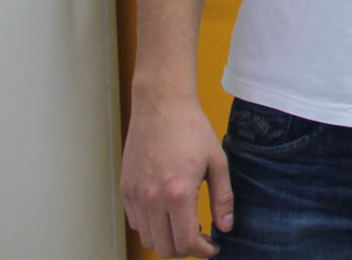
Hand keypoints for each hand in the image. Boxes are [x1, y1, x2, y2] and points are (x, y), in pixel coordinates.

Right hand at [121, 95, 232, 257]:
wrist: (161, 106)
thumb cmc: (191, 130)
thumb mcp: (218, 162)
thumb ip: (223, 198)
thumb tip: (226, 227)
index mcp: (178, 193)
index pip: (186, 242)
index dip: (202, 251)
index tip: (212, 246)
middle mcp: (152, 198)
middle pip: (165, 248)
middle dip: (186, 249)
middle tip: (201, 237)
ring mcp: (134, 195)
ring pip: (148, 239)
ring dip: (167, 239)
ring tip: (185, 223)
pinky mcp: (125, 189)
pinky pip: (136, 222)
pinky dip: (152, 226)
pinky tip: (168, 212)